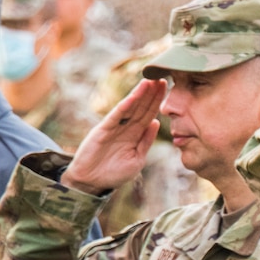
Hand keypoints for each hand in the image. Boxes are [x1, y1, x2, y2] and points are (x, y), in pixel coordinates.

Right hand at [61, 78, 164, 194]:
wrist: (91, 182)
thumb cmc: (114, 173)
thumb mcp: (137, 159)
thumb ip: (146, 141)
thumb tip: (156, 123)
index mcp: (135, 135)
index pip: (149, 114)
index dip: (158, 101)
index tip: (168, 87)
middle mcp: (126, 128)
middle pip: (141, 107)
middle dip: (152, 93)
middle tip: (162, 77)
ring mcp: (114, 127)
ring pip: (130, 108)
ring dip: (140, 95)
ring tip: (150, 81)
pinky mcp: (103, 130)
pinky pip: (116, 117)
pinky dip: (125, 107)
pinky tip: (133, 97)